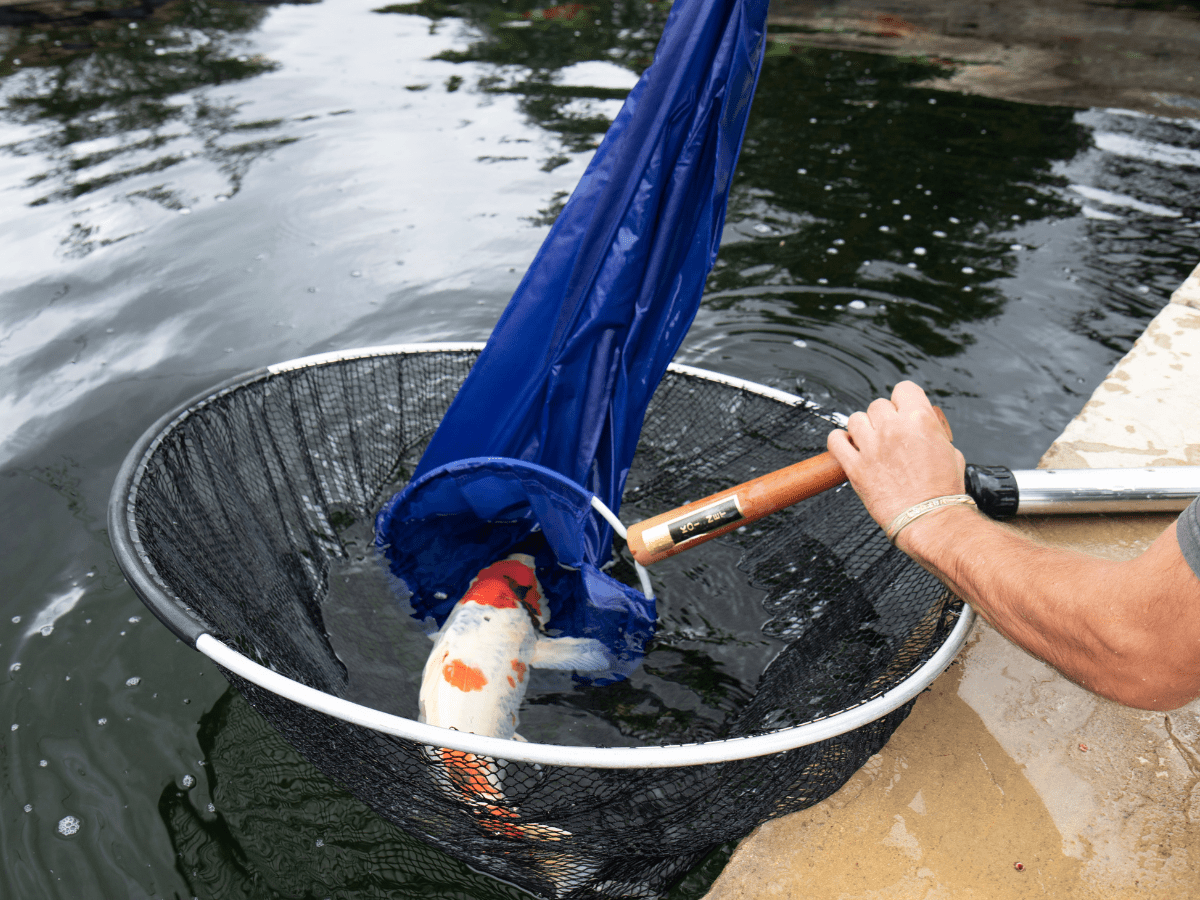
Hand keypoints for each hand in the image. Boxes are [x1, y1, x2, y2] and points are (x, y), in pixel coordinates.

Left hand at [826, 381, 965, 530]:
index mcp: (920, 419)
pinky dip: (839, 441)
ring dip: (862, 429)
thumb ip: (931, 429)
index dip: (903, 400)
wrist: (930, 519)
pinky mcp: (855, 467)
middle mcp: (893, 428)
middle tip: (889, 435)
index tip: (901, 411)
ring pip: (855, 419)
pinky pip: (835, 441)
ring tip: (870, 443)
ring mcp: (872, 447)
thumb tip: (923, 420)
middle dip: (883, 418)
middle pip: (877, 405)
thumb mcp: (949, 449)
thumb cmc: (942, 489)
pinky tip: (848, 447)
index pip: (903, 389)